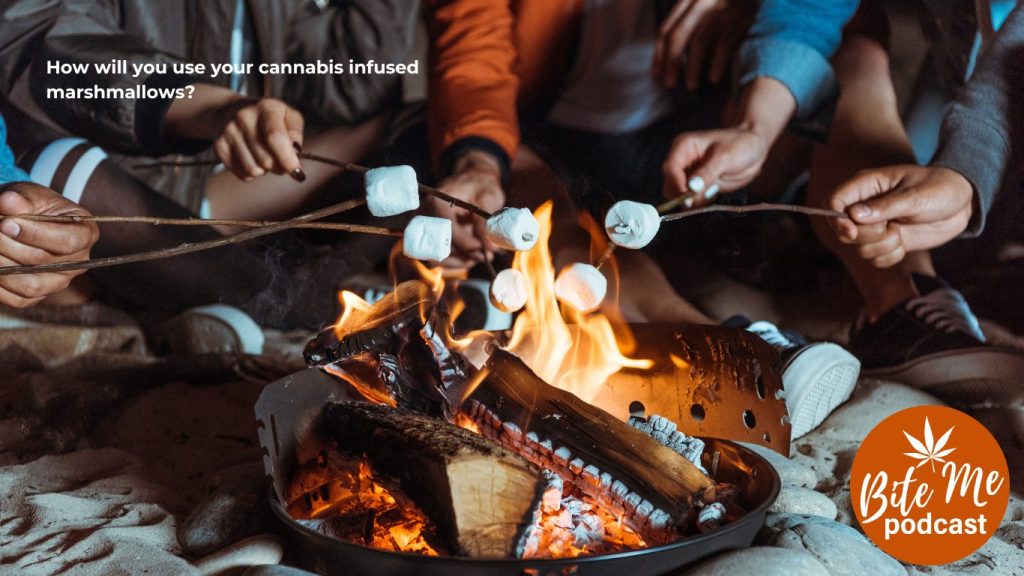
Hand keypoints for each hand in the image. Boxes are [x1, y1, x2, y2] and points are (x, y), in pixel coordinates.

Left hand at [0, 182, 98, 307]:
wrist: (26, 223)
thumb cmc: (33, 206)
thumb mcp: (30, 195)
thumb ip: (22, 198)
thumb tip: (8, 203)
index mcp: (86, 233)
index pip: (67, 241)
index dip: (34, 234)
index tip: (6, 223)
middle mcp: (78, 262)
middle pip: (43, 261)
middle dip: (8, 245)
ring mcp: (59, 282)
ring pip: (30, 285)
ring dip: (1, 265)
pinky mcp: (39, 296)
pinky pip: (18, 299)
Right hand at [165, 85, 304, 180]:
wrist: (231, 110)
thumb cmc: (268, 117)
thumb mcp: (288, 115)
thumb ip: (296, 132)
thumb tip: (296, 152)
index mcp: (266, 107)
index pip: (275, 137)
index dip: (287, 159)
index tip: (298, 173)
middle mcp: (244, 117)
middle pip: (266, 160)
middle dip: (279, 167)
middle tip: (281, 160)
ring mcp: (229, 131)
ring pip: (253, 170)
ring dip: (264, 170)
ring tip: (264, 156)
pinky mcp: (219, 146)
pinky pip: (242, 174)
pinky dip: (251, 173)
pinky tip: (251, 158)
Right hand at [429, 151, 504, 268]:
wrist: (471, 180)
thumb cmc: (480, 186)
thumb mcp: (488, 199)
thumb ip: (487, 223)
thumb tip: (491, 249)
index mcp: (437, 202)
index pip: (446, 229)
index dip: (466, 243)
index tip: (485, 249)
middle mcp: (424, 216)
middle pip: (438, 247)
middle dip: (464, 256)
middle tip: (486, 256)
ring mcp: (423, 228)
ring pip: (435, 257)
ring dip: (460, 262)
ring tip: (481, 256)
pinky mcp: (427, 238)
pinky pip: (436, 258)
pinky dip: (454, 262)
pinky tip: (470, 257)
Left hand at [652, 0, 753, 90]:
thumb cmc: (732, 5)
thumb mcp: (706, 7)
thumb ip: (689, 25)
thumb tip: (668, 60)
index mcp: (690, 0)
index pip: (667, 29)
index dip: (660, 54)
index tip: (656, 75)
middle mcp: (702, 2)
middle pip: (678, 36)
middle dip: (671, 64)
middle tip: (669, 85)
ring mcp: (722, 9)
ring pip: (699, 43)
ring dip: (692, 69)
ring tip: (691, 87)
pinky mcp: (742, 17)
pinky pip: (724, 45)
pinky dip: (716, 64)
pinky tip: (713, 80)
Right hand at [662, 125, 769, 204]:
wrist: (754, 148)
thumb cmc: (741, 144)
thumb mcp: (725, 157)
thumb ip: (707, 174)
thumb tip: (691, 189)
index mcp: (683, 147)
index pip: (670, 170)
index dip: (678, 186)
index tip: (689, 198)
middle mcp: (682, 161)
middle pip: (670, 185)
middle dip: (684, 196)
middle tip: (704, 197)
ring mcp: (688, 175)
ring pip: (678, 196)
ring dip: (693, 201)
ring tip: (712, 192)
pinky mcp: (696, 187)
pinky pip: (691, 201)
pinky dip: (699, 203)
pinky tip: (713, 194)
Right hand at [829, 165, 973, 267]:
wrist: (963, 204)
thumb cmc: (941, 189)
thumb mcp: (916, 196)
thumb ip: (885, 206)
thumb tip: (854, 215)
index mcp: (866, 186)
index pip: (833, 201)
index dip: (836, 218)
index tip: (852, 230)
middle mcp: (865, 207)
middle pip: (843, 231)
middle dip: (866, 236)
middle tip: (889, 227)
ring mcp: (876, 226)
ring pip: (860, 248)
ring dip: (883, 246)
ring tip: (902, 232)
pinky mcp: (887, 242)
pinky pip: (876, 259)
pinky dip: (891, 256)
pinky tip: (905, 242)